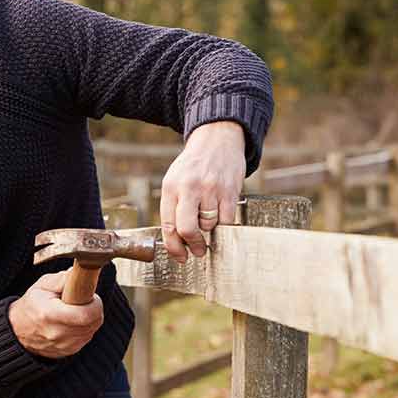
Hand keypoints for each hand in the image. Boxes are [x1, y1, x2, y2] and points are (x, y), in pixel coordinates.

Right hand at [8, 269, 104, 358]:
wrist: (18, 332)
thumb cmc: (31, 306)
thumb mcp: (41, 286)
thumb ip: (61, 279)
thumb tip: (78, 274)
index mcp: (50, 315)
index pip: (86, 314)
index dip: (95, 304)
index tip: (90, 296)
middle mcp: (58, 333)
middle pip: (93, 322)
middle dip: (94, 309)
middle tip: (84, 301)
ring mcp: (64, 345)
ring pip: (92, 330)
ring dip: (90, 319)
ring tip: (76, 310)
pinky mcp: (69, 351)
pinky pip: (87, 337)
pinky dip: (85, 328)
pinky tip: (74, 321)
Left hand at [160, 121, 245, 261]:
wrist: (217, 139)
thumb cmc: (194, 166)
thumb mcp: (175, 181)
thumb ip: (174, 208)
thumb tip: (178, 242)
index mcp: (171, 187)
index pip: (168, 226)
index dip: (174, 247)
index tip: (180, 257)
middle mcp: (189, 187)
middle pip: (187, 229)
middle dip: (193, 245)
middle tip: (198, 251)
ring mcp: (210, 189)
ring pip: (209, 226)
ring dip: (209, 229)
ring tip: (209, 217)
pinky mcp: (229, 190)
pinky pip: (226, 220)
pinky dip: (224, 224)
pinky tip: (221, 213)